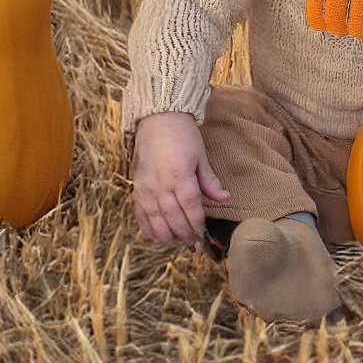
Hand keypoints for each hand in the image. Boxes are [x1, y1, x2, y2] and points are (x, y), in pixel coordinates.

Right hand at [132, 111, 229, 245]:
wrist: (159, 119)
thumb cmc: (183, 135)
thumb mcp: (201, 156)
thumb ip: (210, 181)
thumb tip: (225, 198)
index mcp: (179, 175)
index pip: (190, 206)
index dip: (196, 222)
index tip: (202, 233)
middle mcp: (160, 184)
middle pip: (172, 217)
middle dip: (184, 232)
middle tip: (193, 243)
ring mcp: (146, 187)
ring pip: (154, 219)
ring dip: (166, 234)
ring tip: (177, 241)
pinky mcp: (137, 187)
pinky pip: (140, 214)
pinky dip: (148, 227)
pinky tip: (157, 235)